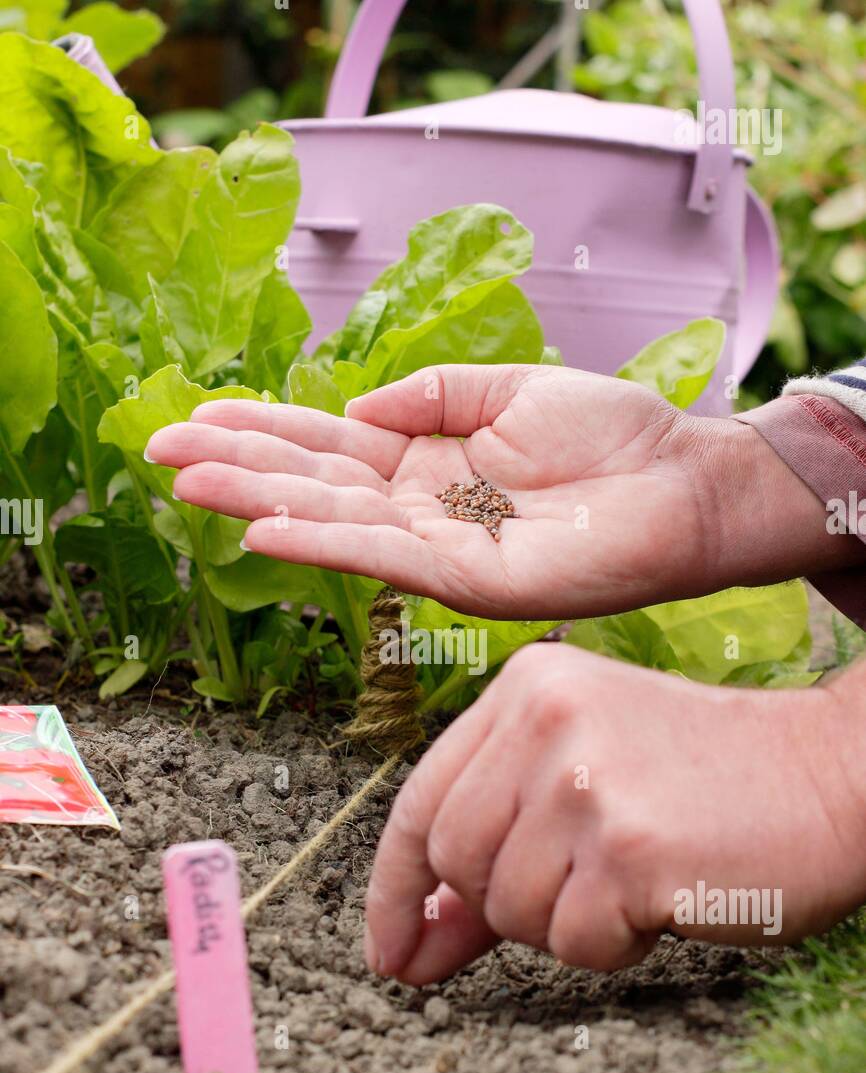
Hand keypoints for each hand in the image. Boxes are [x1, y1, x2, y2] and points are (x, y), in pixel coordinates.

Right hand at [146, 364, 854, 620]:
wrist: (682, 482)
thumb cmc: (609, 435)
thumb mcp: (509, 388)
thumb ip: (432, 394)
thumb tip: (360, 409)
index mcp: (426, 461)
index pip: (326, 444)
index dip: (260, 429)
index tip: (194, 414)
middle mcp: (420, 508)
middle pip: (312, 483)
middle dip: (234, 465)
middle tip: (158, 451)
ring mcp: (440, 546)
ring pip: (334, 520)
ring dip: (258, 500)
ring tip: (188, 483)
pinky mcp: (470, 580)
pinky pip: (386, 558)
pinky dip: (326, 543)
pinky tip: (268, 529)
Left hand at [363, 643, 862, 983]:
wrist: (830, 778)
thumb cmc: (705, 783)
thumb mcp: (583, 782)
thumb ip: (492, 852)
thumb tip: (406, 950)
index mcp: (525, 689)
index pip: (419, 802)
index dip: (395, 890)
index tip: (390, 952)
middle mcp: (545, 722)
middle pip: (457, 864)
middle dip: (505, 904)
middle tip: (581, 889)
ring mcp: (585, 782)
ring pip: (511, 911)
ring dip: (570, 923)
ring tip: (635, 877)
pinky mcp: (630, 848)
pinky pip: (576, 943)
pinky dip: (615, 945)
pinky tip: (663, 898)